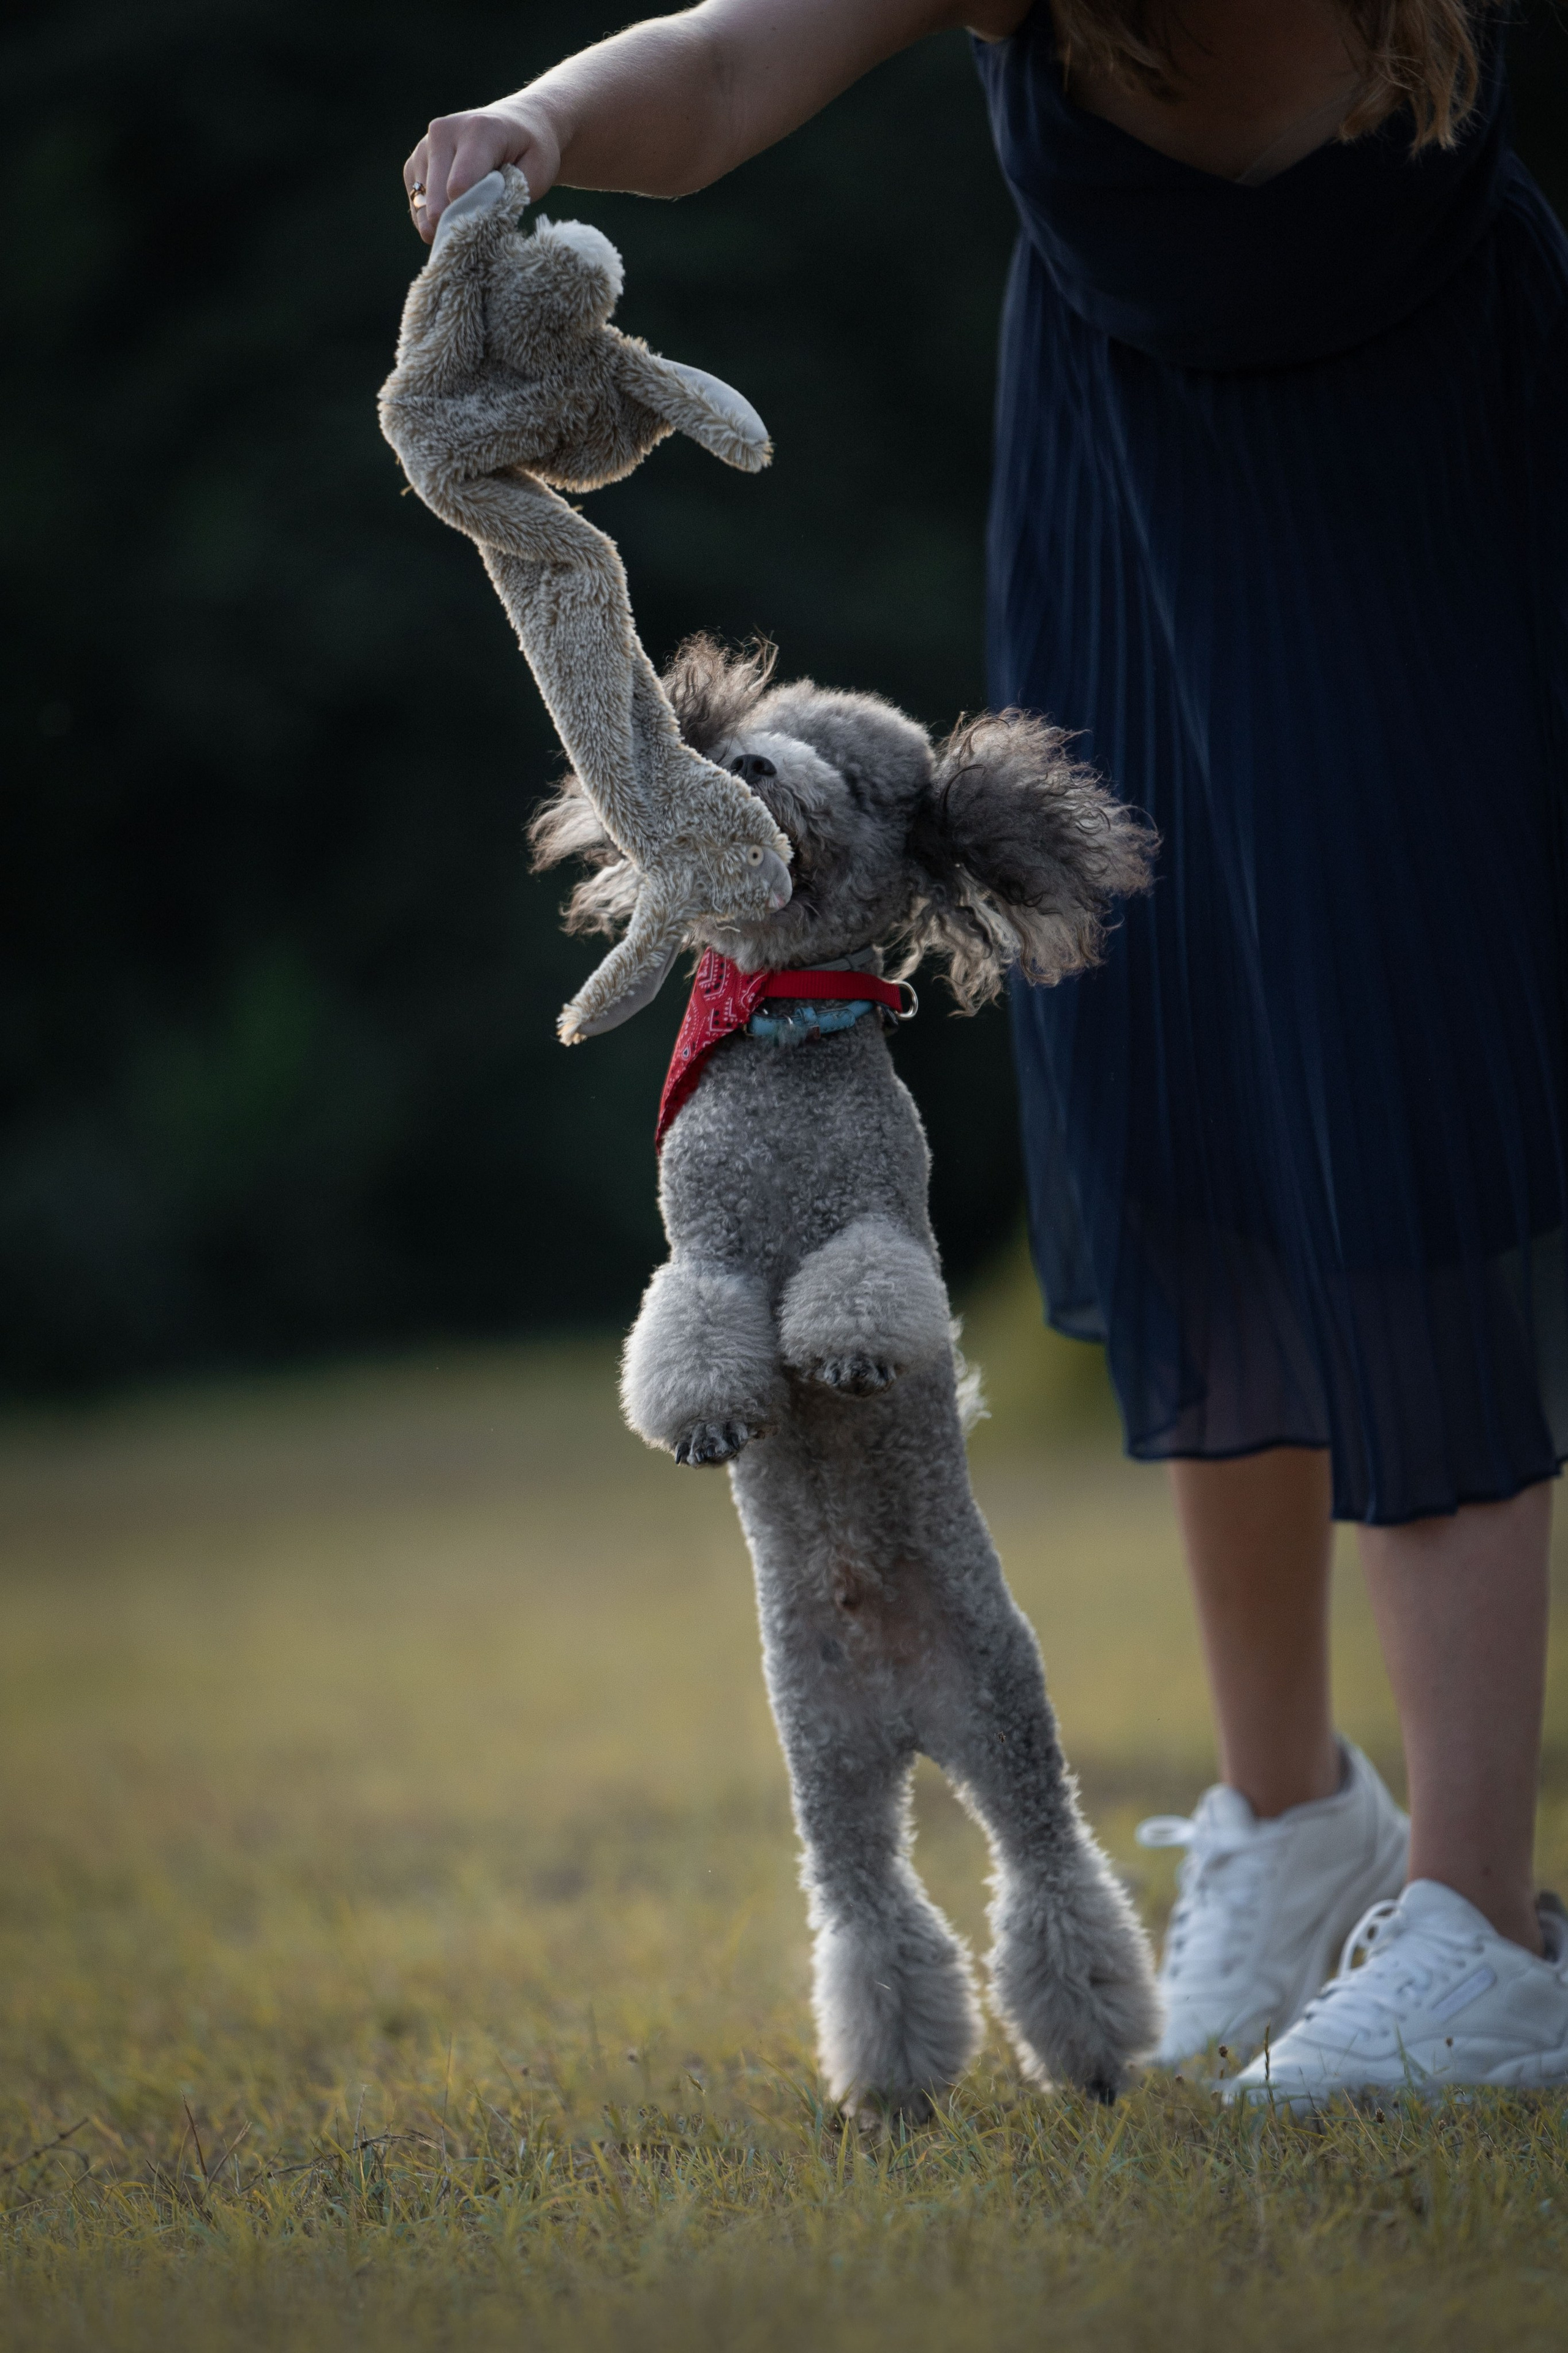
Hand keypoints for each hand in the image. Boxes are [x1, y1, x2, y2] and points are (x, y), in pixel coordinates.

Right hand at [403, 97, 561, 242]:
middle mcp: (443, 132)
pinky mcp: (413, 163)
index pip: (460, 185)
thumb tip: (478, 222)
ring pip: (423, 206)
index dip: (470, 216)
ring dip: (444, 223)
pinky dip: (432, 220)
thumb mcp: (536, 172)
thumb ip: (510, 196)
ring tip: (470, 221)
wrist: (518, 123)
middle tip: (478, 235)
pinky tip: (454, 216)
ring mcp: (424, 146)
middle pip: (437, 199)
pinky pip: (416, 204)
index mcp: (477, 130)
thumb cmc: (531, 151)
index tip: (486, 232)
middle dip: (456, 224)